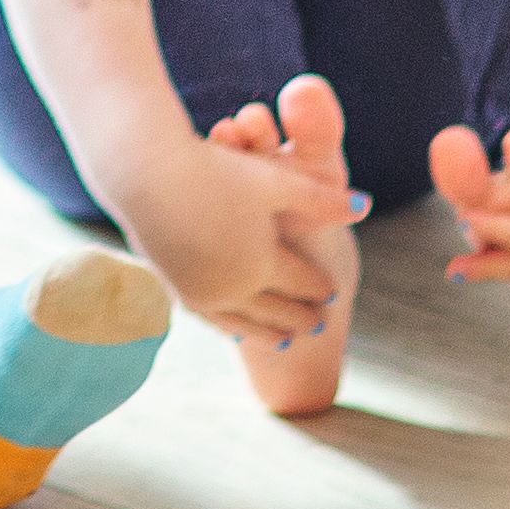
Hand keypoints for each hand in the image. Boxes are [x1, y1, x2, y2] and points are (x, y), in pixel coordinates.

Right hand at [125, 111, 353, 346]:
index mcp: (263, 264)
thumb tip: (367, 205)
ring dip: (266, 333)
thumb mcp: (275, 180)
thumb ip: (321, 199)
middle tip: (319, 325)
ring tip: (282, 340)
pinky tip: (232, 327)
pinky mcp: (173, 288)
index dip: (321, 288)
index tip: (334, 295)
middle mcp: (233, 288)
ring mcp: (201, 292)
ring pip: (243, 323)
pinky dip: (229, 327)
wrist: (142, 171)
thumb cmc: (213, 168)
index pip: (303, 284)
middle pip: (277, 310)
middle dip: (301, 317)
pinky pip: (211, 319)